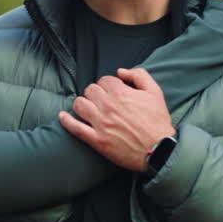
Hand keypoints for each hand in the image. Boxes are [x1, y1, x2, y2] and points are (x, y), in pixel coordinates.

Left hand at [58, 68, 175, 171]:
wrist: (160, 150)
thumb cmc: (157, 121)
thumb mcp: (155, 92)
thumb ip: (139, 75)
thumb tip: (120, 71)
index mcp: (120, 93)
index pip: (103, 80)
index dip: (108, 85)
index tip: (113, 92)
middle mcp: (107, 106)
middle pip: (90, 90)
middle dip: (95, 93)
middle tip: (102, 101)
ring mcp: (100, 124)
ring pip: (79, 105)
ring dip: (82, 104)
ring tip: (88, 108)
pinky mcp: (96, 140)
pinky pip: (74, 127)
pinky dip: (66, 120)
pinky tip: (63, 116)